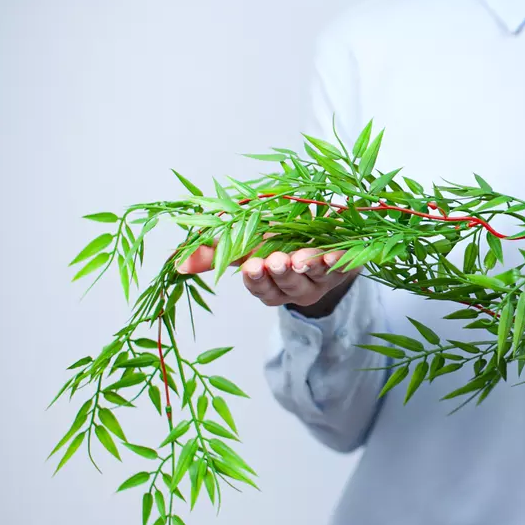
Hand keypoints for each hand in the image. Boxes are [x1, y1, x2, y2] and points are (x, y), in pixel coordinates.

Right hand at [176, 245, 359, 315]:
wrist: (326, 234)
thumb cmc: (280, 240)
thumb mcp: (246, 244)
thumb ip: (216, 254)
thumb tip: (177, 265)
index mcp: (272, 285)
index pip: (261, 289)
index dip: (257, 280)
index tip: (250, 266)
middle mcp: (298, 288)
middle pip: (288, 287)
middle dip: (280, 273)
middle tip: (275, 260)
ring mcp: (324, 279)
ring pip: (315, 278)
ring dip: (307, 267)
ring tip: (301, 258)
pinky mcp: (346, 265)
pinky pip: (344, 264)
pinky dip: (338, 258)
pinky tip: (334, 252)